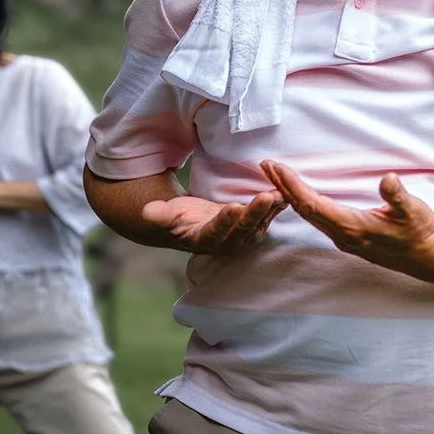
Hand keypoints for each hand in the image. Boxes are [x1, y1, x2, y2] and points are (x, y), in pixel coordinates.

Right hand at [140, 189, 285, 252]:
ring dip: (271, 209)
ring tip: (282, 192)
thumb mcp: (165, 215)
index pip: (217, 231)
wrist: (188, 225)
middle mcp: (227, 243)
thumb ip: (159, 214)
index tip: (233, 207)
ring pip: (260, 223)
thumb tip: (147, 212)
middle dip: (256, 213)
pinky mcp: (252, 227)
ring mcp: (242, 237)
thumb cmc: (175, 219)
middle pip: (244, 228)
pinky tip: (286, 190)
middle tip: (267, 196)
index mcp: (205, 241)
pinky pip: (267, 216)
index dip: (225, 221)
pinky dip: (276, 204)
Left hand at [260, 161, 433, 279]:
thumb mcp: (415, 210)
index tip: (276, 168)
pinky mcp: (348, 238)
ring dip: (291, 195)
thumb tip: (388, 179)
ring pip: (309, 216)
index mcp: (353, 227)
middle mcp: (343, 235)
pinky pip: (318, 219)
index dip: (292, 186)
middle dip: (283, 187)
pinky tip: (298, 194)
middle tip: (266, 165)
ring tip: (276, 175)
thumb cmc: (422, 232)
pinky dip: (304, 203)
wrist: (429, 258)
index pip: (313, 204)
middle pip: (304, 210)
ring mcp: (344, 239)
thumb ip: (398, 196)